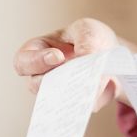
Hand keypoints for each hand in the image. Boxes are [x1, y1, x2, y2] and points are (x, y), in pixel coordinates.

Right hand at [12, 18, 126, 110]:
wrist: (113, 54)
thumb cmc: (91, 37)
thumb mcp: (88, 29)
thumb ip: (86, 42)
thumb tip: (86, 63)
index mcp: (37, 51)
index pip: (22, 61)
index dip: (36, 62)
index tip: (58, 57)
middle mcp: (43, 75)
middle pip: (36, 86)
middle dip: (57, 79)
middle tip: (78, 72)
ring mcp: (59, 92)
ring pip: (60, 100)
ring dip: (78, 91)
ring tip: (97, 80)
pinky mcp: (79, 104)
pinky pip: (84, 106)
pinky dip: (97, 97)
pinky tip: (110, 85)